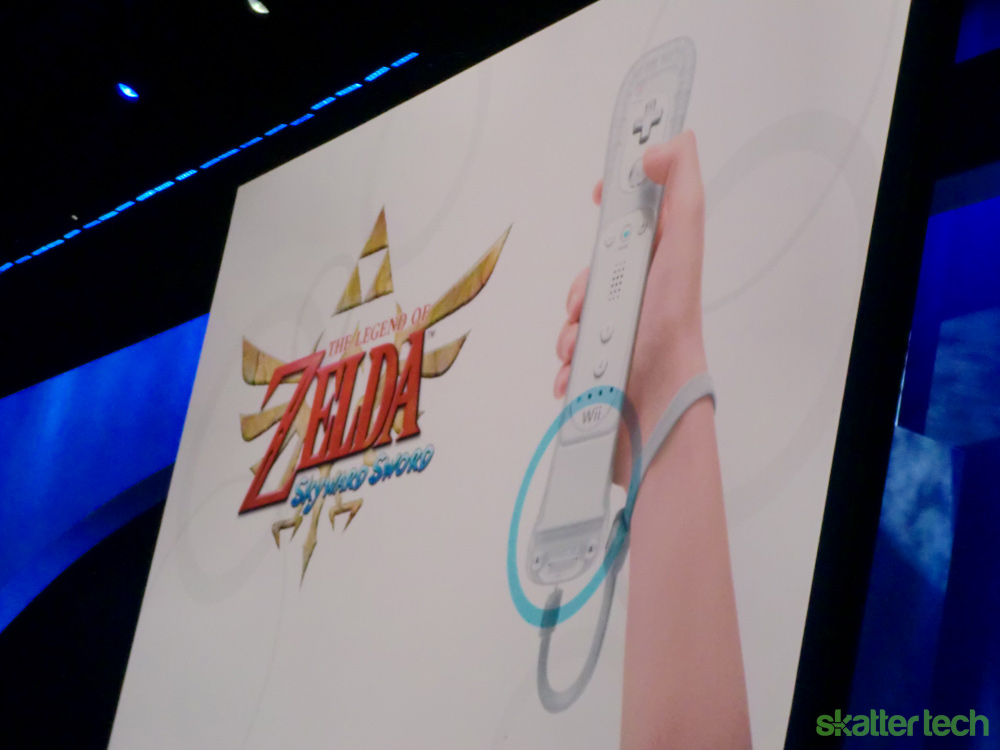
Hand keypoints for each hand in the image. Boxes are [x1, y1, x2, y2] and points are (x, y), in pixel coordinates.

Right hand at [554, 131, 708, 482]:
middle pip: (589, 274)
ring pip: (572, 319)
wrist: (657, 401)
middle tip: (586, 304)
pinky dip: (565, 366)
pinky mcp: (600, 370)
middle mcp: (639, 298)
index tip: (596, 192)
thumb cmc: (670, 322)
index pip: (633, 219)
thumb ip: (680, 190)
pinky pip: (566, 358)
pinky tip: (577, 375)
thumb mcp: (682, 244)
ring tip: (583, 349)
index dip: (614, 198)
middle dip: (578, 289)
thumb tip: (666, 142)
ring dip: (569, 332)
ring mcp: (618, 336)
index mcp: (659, 266)